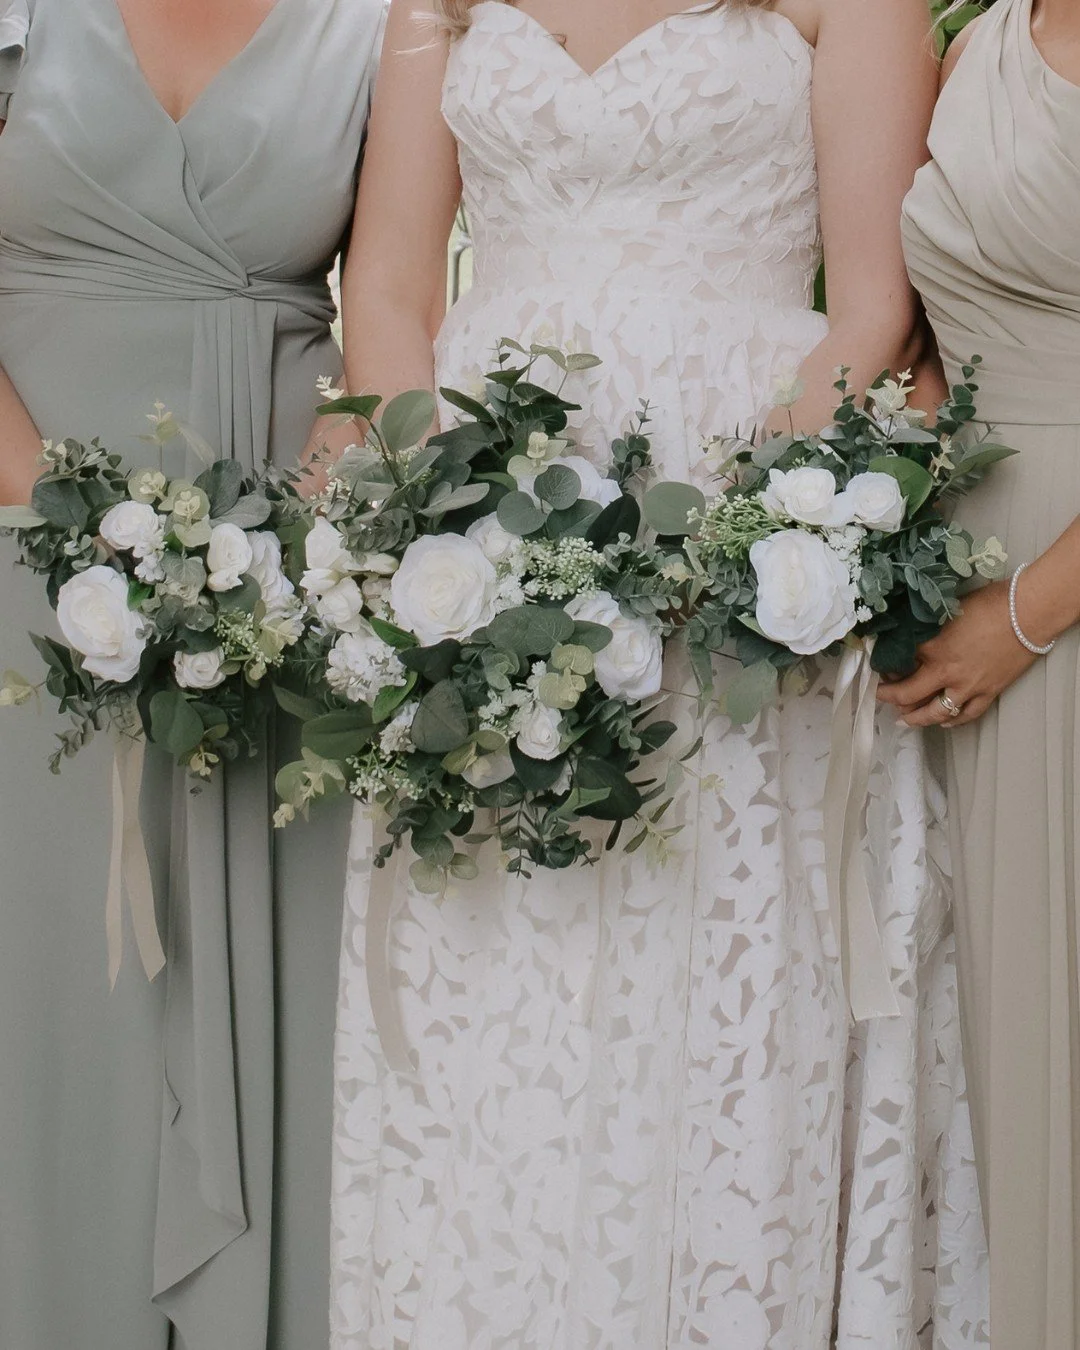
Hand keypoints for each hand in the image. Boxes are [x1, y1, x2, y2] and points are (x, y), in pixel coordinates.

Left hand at [876, 581, 1035, 727]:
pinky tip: (943, 722)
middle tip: (880, 695)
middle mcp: (945, 672)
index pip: (896, 662)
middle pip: (908, 694)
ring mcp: (967, 686)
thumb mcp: (947, 610)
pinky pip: (966, 715)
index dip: (884, 665)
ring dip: (915, 718)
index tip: (878, 666)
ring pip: (934, 712)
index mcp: (932, 647)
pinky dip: (952, 721)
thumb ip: (928, 626)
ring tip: (904, 719)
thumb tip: (911, 632)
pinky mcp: (988, 692)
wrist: (1028, 613)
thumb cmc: (990, 603)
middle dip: (889, 697)